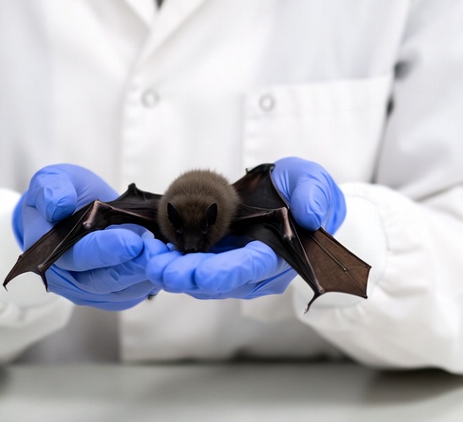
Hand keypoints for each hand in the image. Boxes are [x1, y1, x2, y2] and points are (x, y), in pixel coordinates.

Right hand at [13, 163, 167, 310]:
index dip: (105, 251)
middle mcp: (69, 277)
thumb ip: (50, 190)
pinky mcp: (112, 290)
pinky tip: (167, 264)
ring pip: (121, 291)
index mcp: (49, 252)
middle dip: (134, 266)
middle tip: (159, 252)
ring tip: (168, 256)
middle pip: (103, 280)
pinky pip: (132, 292)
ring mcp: (91, 287)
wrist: (73, 208)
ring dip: (146, 275)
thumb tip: (59, 206)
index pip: (78, 257)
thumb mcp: (50, 180)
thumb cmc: (61, 193)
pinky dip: (151, 280)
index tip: (132, 242)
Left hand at [145, 157, 347, 299]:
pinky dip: (172, 259)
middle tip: (158, 268)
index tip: (196, 274)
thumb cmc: (303, 189)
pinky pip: (193, 263)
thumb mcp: (312, 182)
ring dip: (174, 270)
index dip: (224, 273)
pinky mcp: (216, 256)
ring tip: (148, 259)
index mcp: (280, 254)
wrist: (290, 192)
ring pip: (202, 277)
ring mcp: (234, 265)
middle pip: (219, 279)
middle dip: (188, 276)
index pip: (251, 268)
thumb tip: (310, 214)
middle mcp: (255, 269)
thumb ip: (313, 195)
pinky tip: (152, 249)